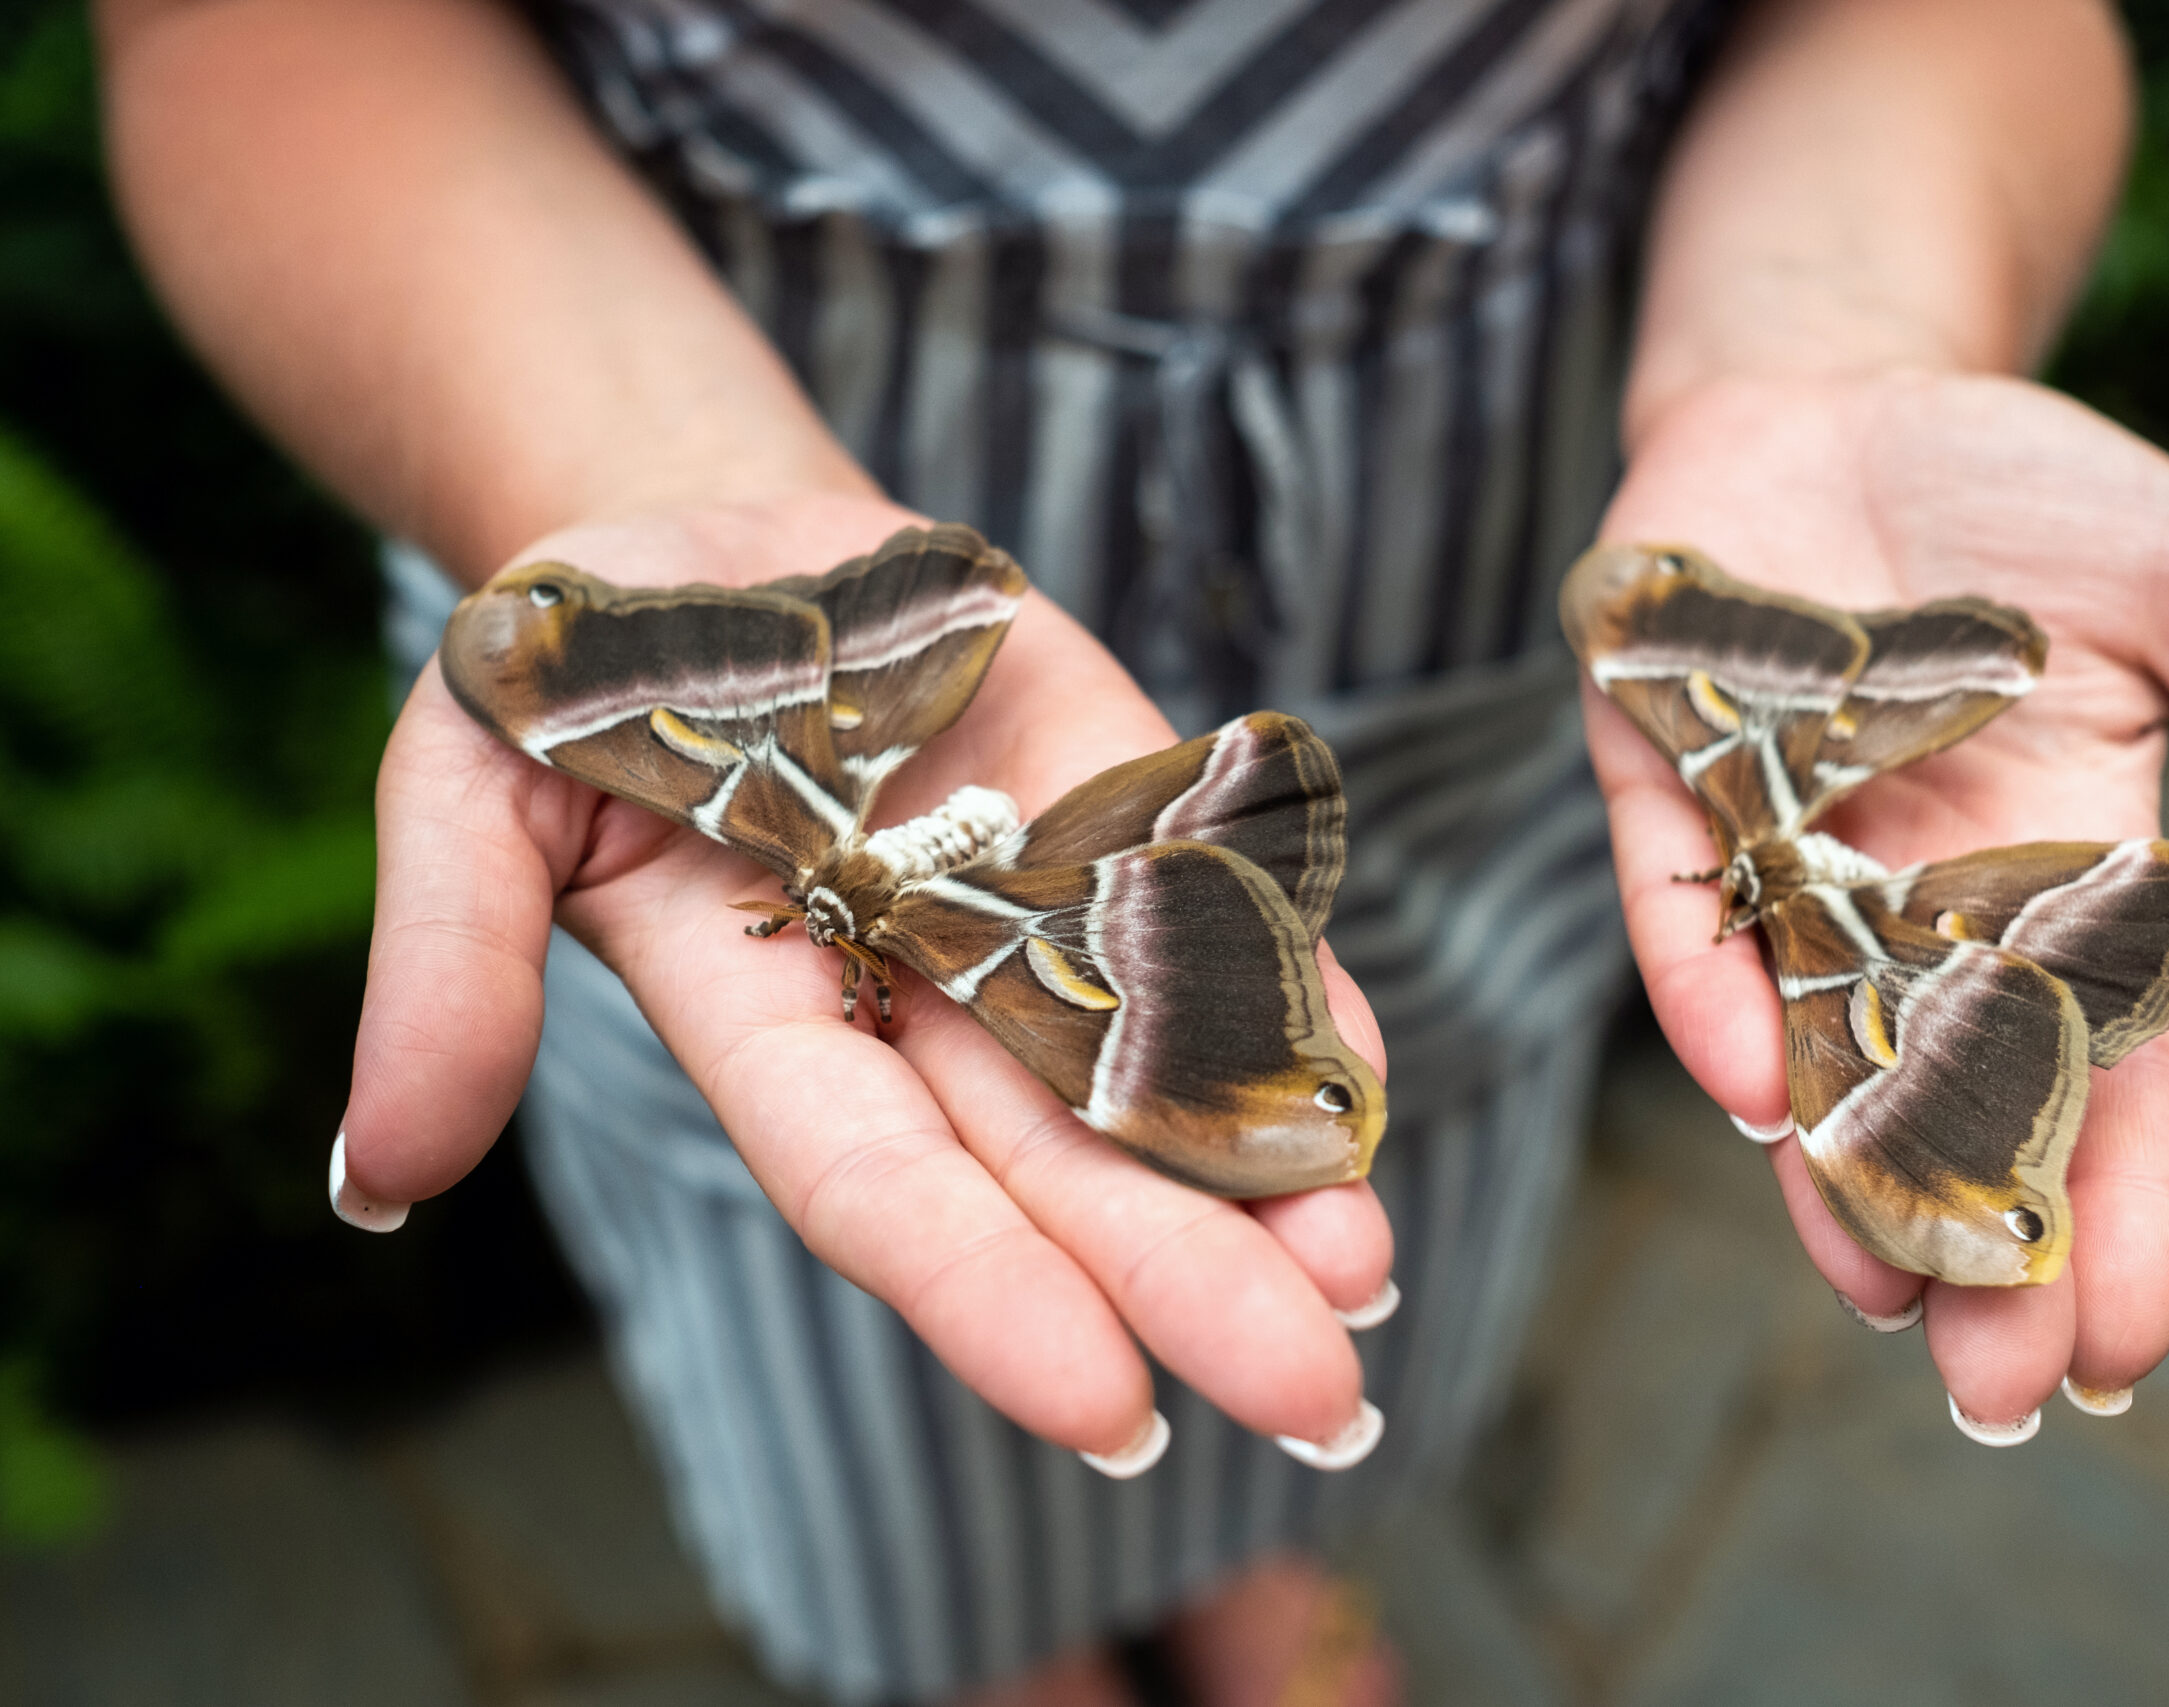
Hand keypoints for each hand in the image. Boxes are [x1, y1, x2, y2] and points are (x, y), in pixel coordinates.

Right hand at [335, 490, 1393, 1462]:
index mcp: (768, 1026)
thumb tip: (376, 1179)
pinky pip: (1217, 920)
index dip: (987, 1293)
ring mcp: (1030, 909)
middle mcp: (918, 1002)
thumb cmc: (573, 663)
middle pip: (1059, 1170)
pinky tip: (1370, 1086)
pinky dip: (1298, 998)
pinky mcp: (1115, 808)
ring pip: (1157, 1070)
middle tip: (1317, 1399)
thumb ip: (451, 967)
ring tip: (1368, 1272)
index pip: (884, 1188)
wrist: (712, 531)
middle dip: (1188, 1283)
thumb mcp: (471, 785)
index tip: (1109, 1411)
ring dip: (1268, 1173)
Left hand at [1588, 370, 2168, 1430]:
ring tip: (1883, 1294)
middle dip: (1978, 1244)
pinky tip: (1753, 1089)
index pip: (2099, 1082)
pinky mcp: (1664, 790)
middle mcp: (1913, 901)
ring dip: (1836, 1174)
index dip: (2121, 1212)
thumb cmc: (2034, 498)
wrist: (1846, 387)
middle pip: (1952, 1105)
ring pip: (1809, 1050)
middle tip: (2000, 1388)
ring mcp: (1782, 855)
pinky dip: (1715, 994)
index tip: (2132, 1346)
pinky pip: (1685, 915)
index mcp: (2057, 881)